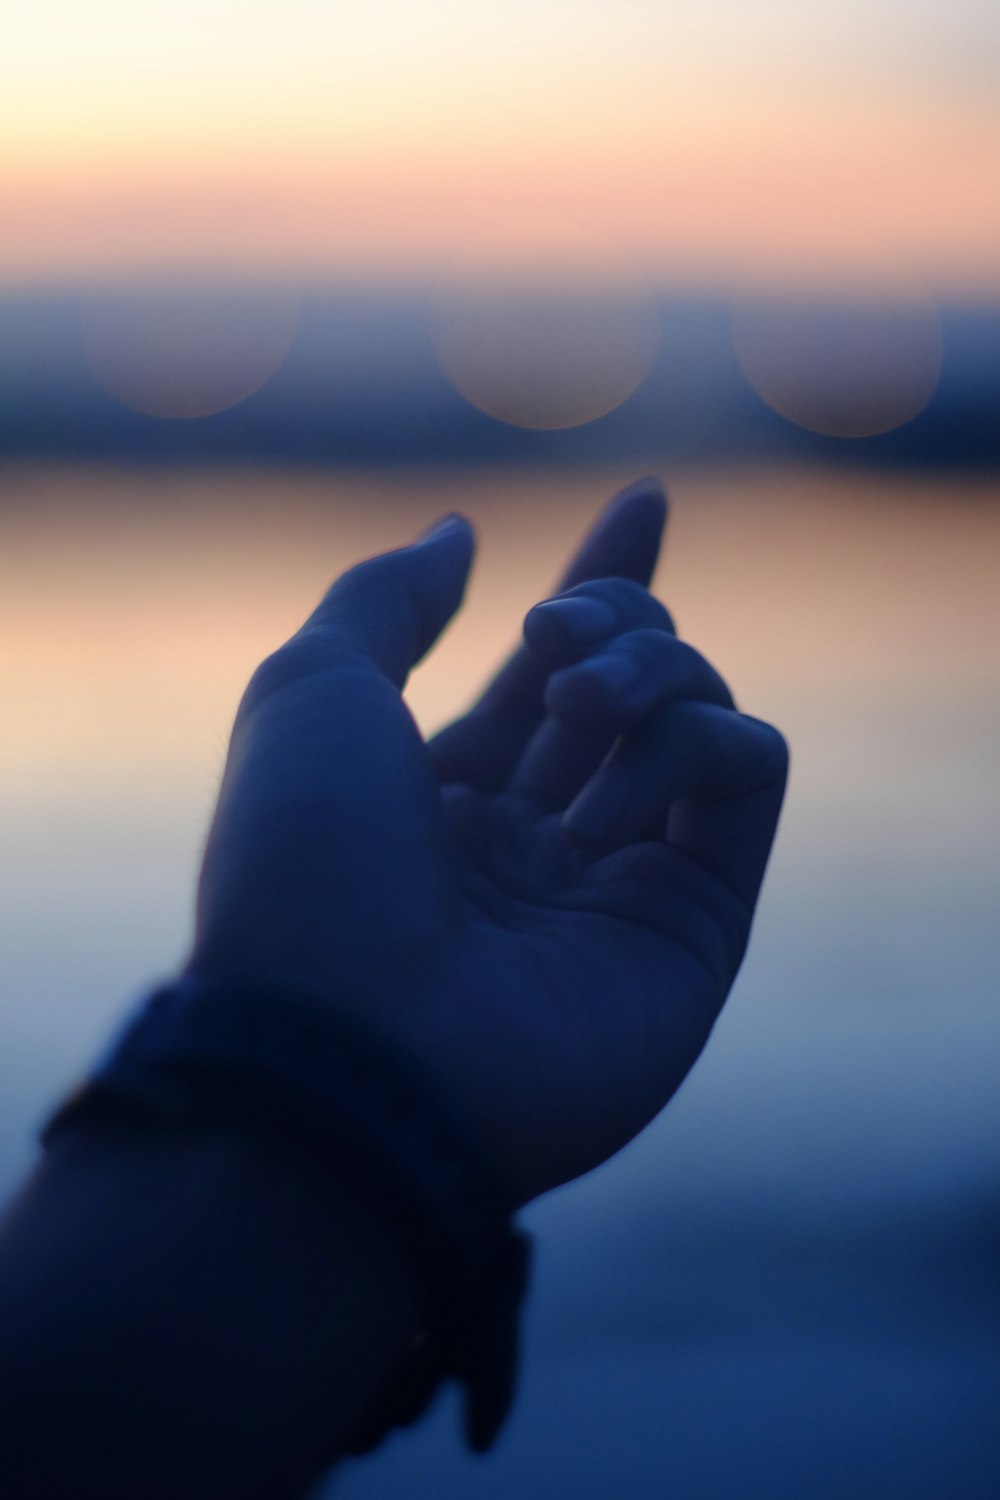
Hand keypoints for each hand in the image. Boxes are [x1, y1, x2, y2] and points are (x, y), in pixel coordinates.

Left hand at [186, 479, 787, 1205]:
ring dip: (651, 670)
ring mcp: (623, 886)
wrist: (348, 1048)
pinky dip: (701, 738)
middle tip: (554, 641)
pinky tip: (617, 788)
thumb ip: (388, 601)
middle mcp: (543, 840)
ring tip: (577, 708)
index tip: (645, 501)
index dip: (603, 581)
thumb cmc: (305, 865)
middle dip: (616, 616)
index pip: (551, 671)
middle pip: (637, 679)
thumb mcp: (309, 692)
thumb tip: (460, 532)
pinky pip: (748, 775)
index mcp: (450, 794)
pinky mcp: (698, 926)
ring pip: (702, 712)